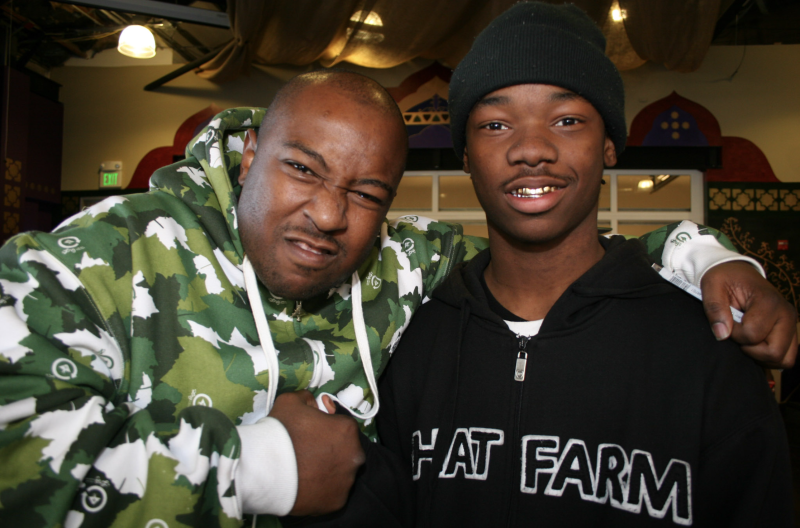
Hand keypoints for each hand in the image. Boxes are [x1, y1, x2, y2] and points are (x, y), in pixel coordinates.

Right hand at [269, 390, 364, 515]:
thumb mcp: (290, 401)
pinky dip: (323, 489)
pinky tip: (307, 484)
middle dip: (331, 449)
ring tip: (306, 470)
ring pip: (341, 472)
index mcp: (347, 429)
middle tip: (309, 451)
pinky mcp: (337, 501)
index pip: (342, 425)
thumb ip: (306, 398)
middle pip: (346, 449)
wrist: (265, 469)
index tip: (312, 432)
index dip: (327, 426)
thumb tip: (313, 402)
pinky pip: (333, 492)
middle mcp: (355, 455)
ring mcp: (347, 480)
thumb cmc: (281, 431)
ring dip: (329, 469)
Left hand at [701, 261, 797, 367]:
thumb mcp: (712, 285)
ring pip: (783, 359)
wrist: (739, 274)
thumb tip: (722, 334)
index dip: (734, 333)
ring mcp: (791, 324)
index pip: (752, 334)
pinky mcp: (790, 333)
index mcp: (768, 301)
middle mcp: (786, 314)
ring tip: (746, 339)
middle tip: (737, 334)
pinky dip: (769, 357)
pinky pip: (786, 357)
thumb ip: (715, 308)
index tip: (727, 320)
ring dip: (761, 356)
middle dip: (750, 349)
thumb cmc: (726, 279)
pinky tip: (754, 344)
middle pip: (774, 352)